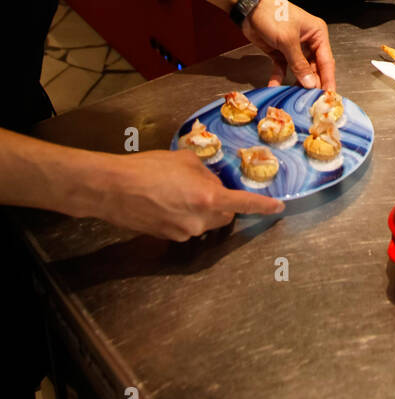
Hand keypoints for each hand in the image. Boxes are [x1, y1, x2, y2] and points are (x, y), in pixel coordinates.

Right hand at [94, 150, 283, 240]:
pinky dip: (184, 215)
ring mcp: (184, 232)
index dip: (263, 207)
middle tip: (203, 184)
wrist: (113, 189)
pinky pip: (186, 226)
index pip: (244, 205)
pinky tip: (165, 200)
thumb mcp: (184, 160)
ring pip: (205, 221)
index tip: (277, 208)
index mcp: (209, 199)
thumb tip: (212, 182)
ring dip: (201, 208)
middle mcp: (200, 221)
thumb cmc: (148, 168)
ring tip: (177, 190)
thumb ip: (206, 173)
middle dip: (221, 203)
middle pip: (225, 216)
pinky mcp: (168, 238)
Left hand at [241, 0, 335, 89]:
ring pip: (299, 70)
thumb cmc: (273, 15)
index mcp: (317, 35)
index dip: (328, 79)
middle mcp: (308, 42)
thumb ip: (299, 64)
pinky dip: (279, 77)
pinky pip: (283, 68)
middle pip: (313, 68)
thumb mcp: (288, 40)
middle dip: (311, 83)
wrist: (249, 8)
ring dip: (296, 82)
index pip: (326, 61)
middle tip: (310, 100)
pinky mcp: (280, 52)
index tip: (329, 95)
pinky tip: (275, 86)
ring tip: (294, 96)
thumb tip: (310, 83)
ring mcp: (294, 48)